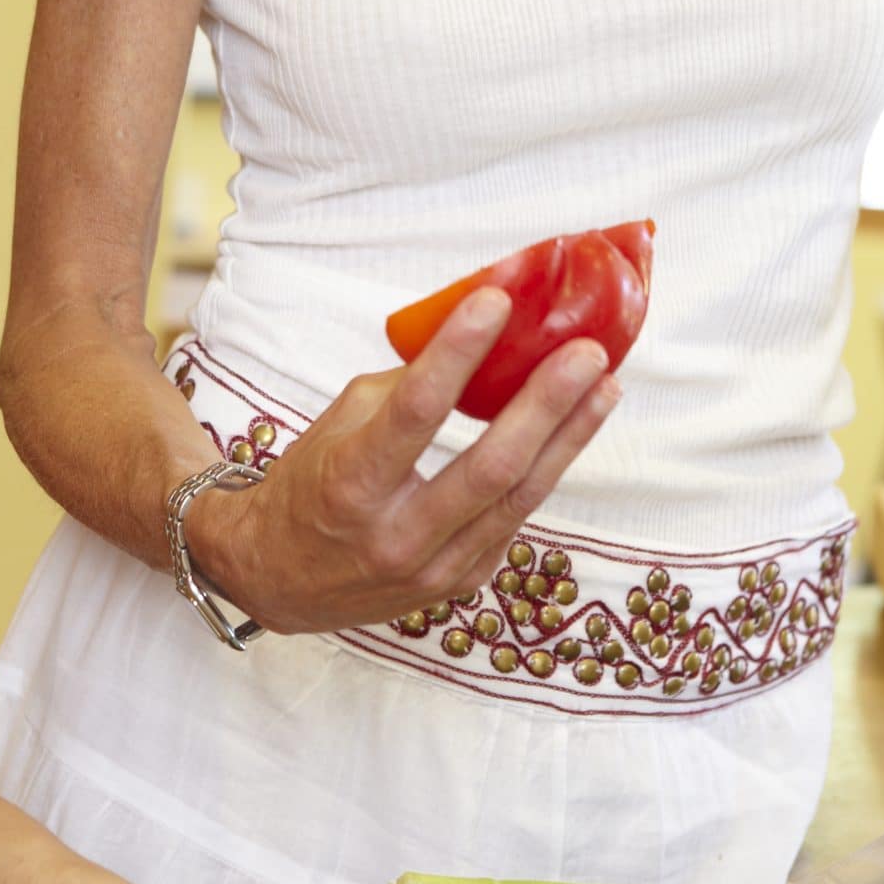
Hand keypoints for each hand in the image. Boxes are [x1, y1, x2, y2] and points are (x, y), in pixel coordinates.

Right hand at [185, 288, 619, 634]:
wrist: (278, 579)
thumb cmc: (309, 486)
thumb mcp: (337, 427)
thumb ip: (404, 390)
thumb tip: (473, 342)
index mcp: (352, 484)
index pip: (415, 410)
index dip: (459, 351)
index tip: (496, 300)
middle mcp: (395, 536)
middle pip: (491, 466)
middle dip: (547, 404)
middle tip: (587, 353)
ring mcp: (434, 569)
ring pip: (519, 499)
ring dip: (569, 438)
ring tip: (605, 388)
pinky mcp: (461, 582)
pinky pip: (513, 521)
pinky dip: (543, 472)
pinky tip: (570, 433)